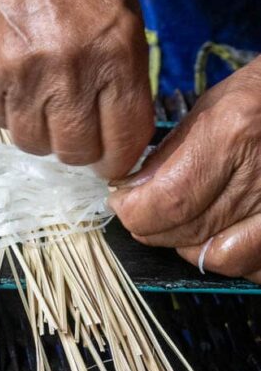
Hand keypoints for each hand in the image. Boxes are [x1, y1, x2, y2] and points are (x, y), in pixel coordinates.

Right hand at [0, 0, 152, 177]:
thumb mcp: (125, 17)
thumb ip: (126, 79)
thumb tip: (120, 131)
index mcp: (116, 56)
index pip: (123, 142)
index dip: (119, 159)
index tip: (112, 157)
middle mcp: (68, 74)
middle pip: (75, 152)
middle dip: (81, 149)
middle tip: (79, 129)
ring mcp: (20, 77)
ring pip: (34, 144)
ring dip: (44, 133)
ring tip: (46, 101)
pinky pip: (0, 121)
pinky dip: (13, 113)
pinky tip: (20, 81)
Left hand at [109, 58, 260, 282]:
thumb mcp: (212, 105)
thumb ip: (170, 152)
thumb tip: (132, 191)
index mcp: (232, 134)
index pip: (169, 200)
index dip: (135, 211)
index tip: (121, 203)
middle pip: (189, 231)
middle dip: (152, 227)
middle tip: (141, 212)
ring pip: (220, 257)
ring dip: (188, 246)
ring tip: (179, 221)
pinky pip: (254, 265)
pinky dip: (228, 256)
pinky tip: (218, 232)